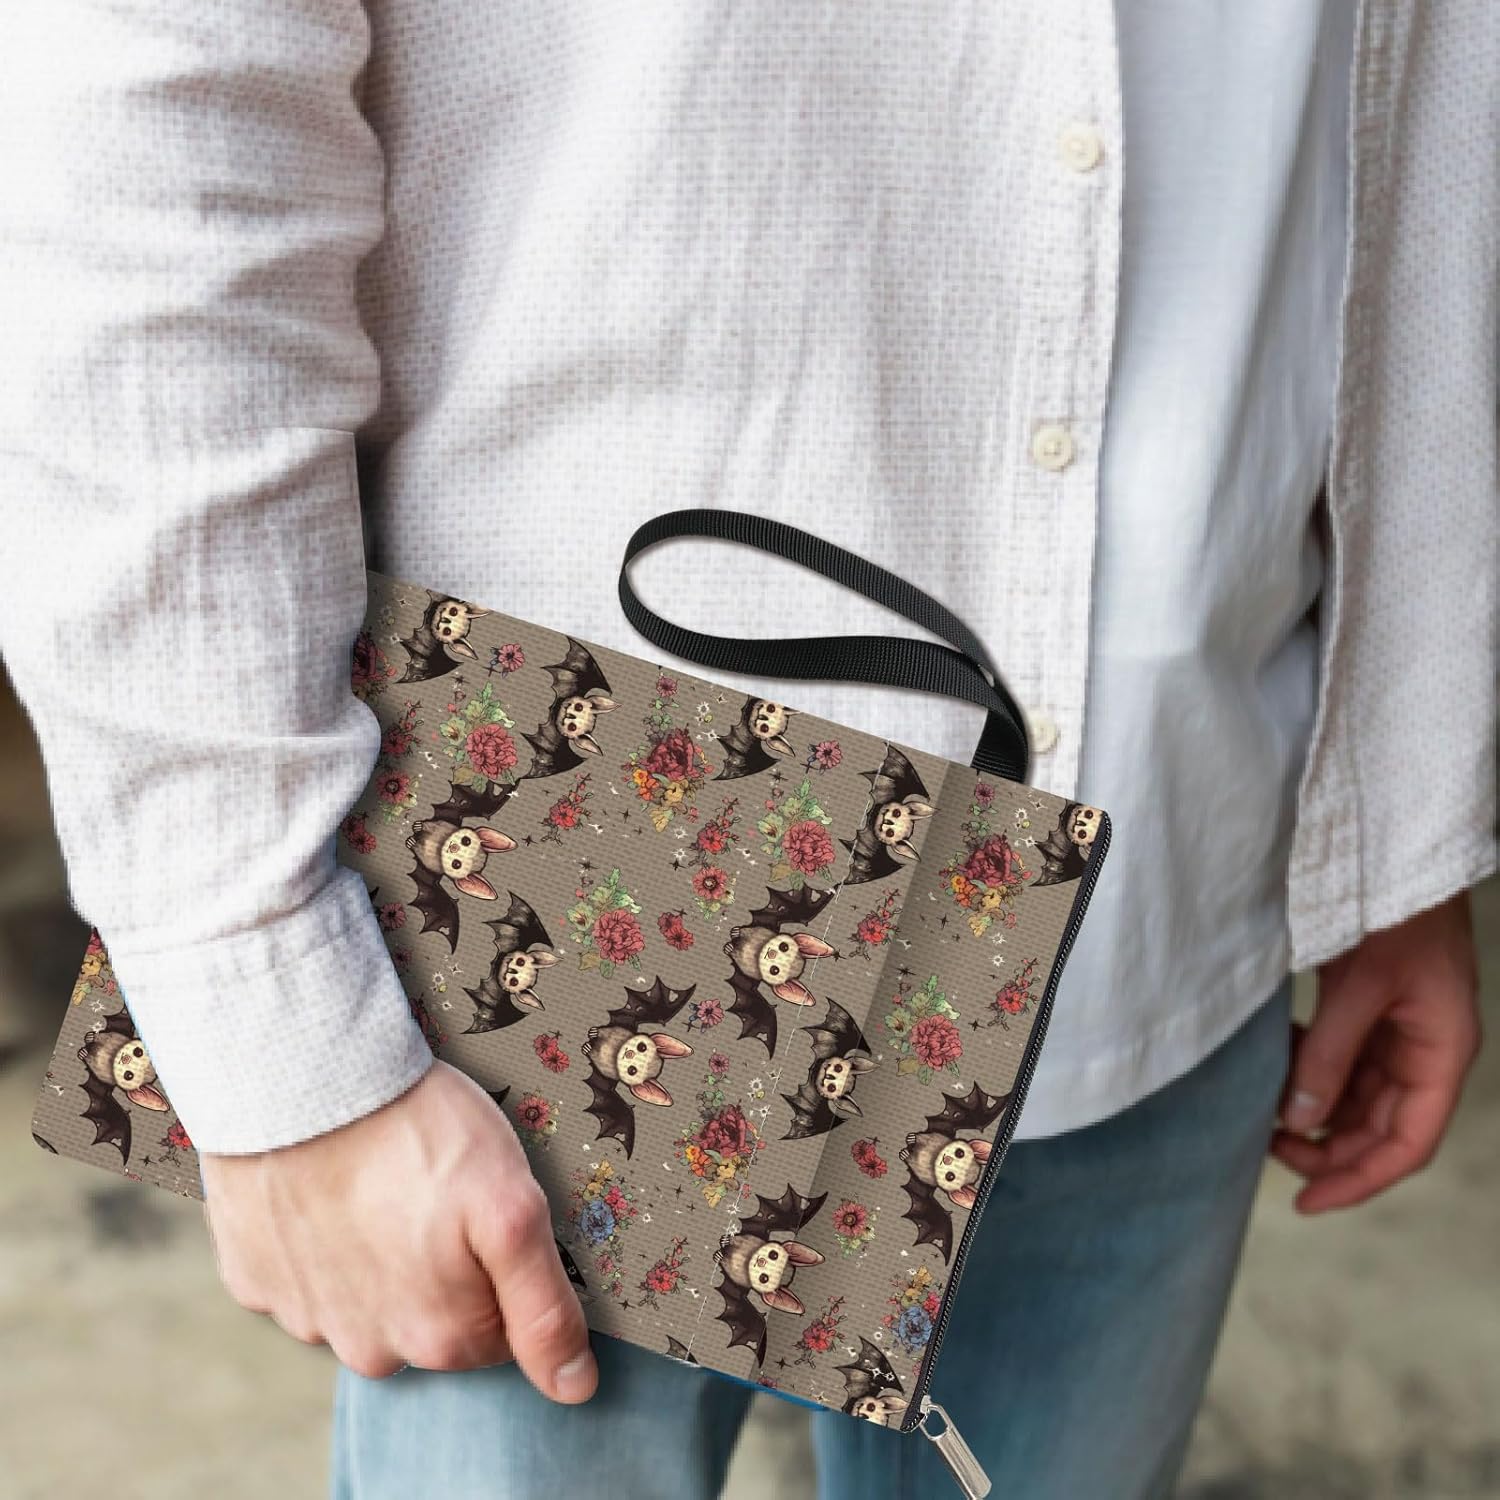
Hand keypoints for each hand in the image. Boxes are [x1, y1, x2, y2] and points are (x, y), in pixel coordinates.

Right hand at [199, 1058, 597, 1398]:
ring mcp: (305, 1316)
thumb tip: (573, 1387)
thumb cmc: (415, 1134)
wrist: (299, 1082)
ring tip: (383, 1180)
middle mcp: (367, 1349)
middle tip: (434, 1189)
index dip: (502, 1269)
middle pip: (432, 1321)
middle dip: (444, 1265)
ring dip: (380, 1254)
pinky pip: (305, 1274)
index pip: (498, 1332)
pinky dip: (321, 1238)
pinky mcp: (255, 1278)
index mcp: (438, 1337)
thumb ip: (544, 1307)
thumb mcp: (511, 1207)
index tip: (486, 1216)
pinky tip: (330, 1186)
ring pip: (367, 1300)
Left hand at [1270, 892, 1481, 1212]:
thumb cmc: (1395, 912)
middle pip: (1378, 1126)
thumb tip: (1298, 1118)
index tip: (1304, 1201)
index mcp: (1442, 1053)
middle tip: (1267, 1149)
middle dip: (1326, 1147)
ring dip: (1314, 1108)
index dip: (1358, 1180)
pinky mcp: (1372, 1007)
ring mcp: (1400, 1030)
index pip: (1405, 1143)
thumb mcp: (1360, 986)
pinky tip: (1276, 1059)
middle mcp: (1426, 1050)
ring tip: (1264, 1108)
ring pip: (1356, 1095)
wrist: (1394, 851)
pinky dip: (1309, 1066)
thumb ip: (1329, 1054)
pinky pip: (1342, 1057)